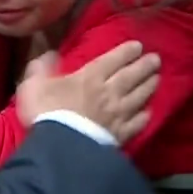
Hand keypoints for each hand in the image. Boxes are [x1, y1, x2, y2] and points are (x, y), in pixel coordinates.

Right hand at [16, 41, 160, 144]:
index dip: (126, 52)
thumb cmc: (46, 113)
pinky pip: (136, 124)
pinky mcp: (120, 135)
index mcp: (89, 78)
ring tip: (158, 79)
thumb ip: (42, 69)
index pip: (112, 60)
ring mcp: (118, 115)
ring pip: (138, 97)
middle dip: (144, 66)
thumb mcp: (35, 86)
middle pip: (131, 76)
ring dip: (149, 87)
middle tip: (156, 59)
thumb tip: (49, 55)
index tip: (138, 45)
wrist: (62, 148)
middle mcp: (109, 93)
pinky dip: (144, 117)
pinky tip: (148, 113)